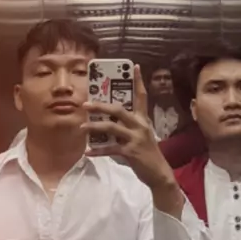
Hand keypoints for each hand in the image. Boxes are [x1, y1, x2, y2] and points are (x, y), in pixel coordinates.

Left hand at [82, 65, 179, 196]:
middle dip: (100, 105)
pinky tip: (87, 152)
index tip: (134, 66)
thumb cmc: (147, 153)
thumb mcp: (141, 135)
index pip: (141, 96)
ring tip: (82, 127)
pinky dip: (98, 151)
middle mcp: (140, 125)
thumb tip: (108, 121)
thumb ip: (127, 127)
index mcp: (143, 119)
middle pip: (118, 110)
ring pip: (111, 127)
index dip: (138, 81)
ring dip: (94, 126)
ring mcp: (135, 138)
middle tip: (85, 104)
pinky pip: (110, 149)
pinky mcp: (130, 152)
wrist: (158, 173)